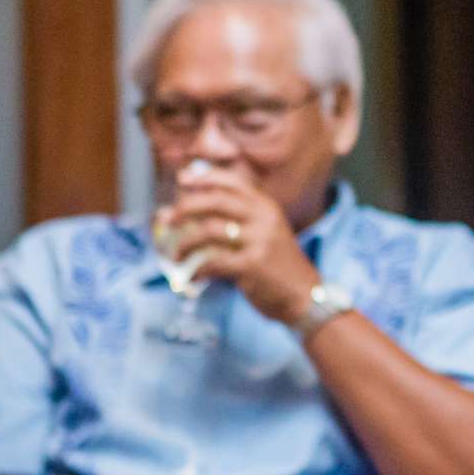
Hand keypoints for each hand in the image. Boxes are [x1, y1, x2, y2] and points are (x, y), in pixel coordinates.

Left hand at [165, 168, 319, 325]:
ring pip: (209, 230)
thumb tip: (190, 213)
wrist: (305, 297)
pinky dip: (196, 269)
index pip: (233, 182)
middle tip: (168, 219)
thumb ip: (237, 221)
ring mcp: (260, 241)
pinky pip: (213, 261)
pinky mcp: (253, 265)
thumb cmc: (277, 267)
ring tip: (176, 254)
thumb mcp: (265, 234)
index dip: (204, 178)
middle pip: (216, 201)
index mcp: (266, 207)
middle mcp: (264, 219)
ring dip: (185, 242)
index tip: (182, 180)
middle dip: (186, 207)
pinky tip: (191, 275)